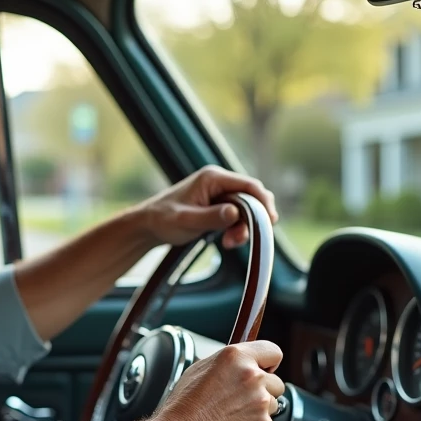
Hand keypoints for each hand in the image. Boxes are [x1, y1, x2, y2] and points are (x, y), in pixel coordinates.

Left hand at [136, 166, 277, 249]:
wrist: (149, 226)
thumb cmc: (163, 219)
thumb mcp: (186, 220)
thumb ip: (211, 217)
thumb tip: (236, 213)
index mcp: (213, 178)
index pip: (249, 185)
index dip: (263, 202)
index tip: (271, 221)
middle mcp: (219, 182)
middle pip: (251, 198)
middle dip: (252, 220)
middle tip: (239, 239)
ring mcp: (220, 194)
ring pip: (246, 210)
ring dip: (243, 228)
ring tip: (229, 243)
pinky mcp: (219, 206)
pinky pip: (238, 217)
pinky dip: (236, 230)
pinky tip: (227, 241)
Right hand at [152, 340, 285, 420]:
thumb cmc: (182, 408)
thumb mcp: (198, 371)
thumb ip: (227, 365)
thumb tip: (241, 366)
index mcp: (235, 357)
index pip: (273, 352)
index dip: (268, 363)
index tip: (265, 370)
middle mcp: (252, 377)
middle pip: (276, 382)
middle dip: (262, 391)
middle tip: (238, 402)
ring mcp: (260, 403)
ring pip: (272, 406)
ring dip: (258, 412)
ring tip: (230, 418)